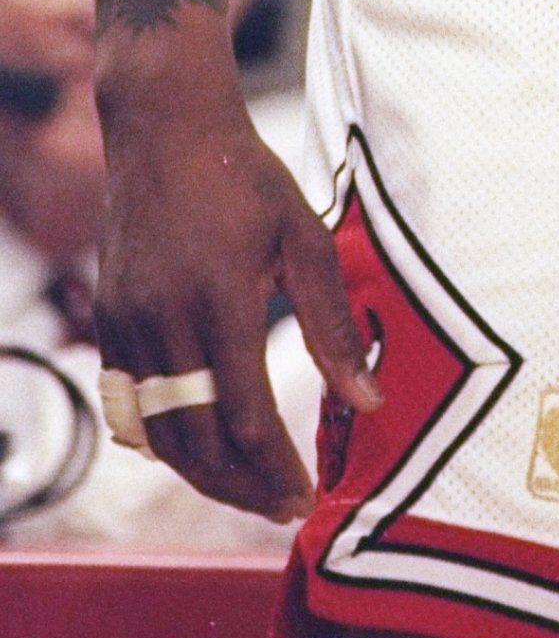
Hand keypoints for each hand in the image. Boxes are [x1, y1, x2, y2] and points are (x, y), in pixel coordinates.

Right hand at [95, 89, 378, 520]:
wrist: (165, 129)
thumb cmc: (246, 177)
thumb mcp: (305, 239)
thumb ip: (333, 326)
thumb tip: (368, 400)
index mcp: (221, 301)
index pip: (246, 418)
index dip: (277, 470)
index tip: (307, 499)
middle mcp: (165, 322)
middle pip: (196, 442)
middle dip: (242, 488)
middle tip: (282, 509)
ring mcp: (128, 325)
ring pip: (158, 434)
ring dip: (203, 473)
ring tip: (249, 489)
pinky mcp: (110, 321)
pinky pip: (128, 406)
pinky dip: (161, 439)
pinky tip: (198, 451)